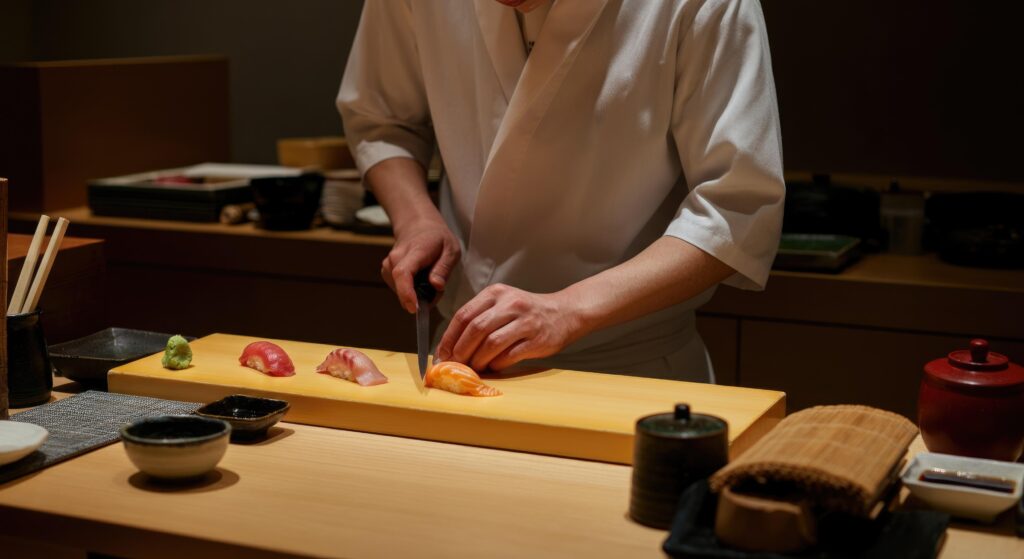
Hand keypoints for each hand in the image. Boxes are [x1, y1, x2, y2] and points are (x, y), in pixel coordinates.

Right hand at [382, 217, 460, 312]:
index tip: (414, 308)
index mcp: (414, 251)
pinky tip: (420, 280)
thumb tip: (436, 286)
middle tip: (438, 290)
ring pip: (401, 290)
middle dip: (420, 297)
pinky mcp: (387, 272)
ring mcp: (389, 265)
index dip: (406, 293)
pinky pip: (399, 288)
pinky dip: (411, 290)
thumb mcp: (451, 249)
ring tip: (431, 280)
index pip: (403, 273)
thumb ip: (444, 268)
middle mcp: (396, 258)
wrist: (418, 225)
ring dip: (417, 293)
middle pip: (402, 287)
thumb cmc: (437, 238)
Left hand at [435, 284, 583, 371]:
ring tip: (474, 367)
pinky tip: (494, 367)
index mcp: (496, 293)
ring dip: (478, 360)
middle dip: (460, 351)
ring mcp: (525, 321)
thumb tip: (452, 347)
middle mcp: (510, 304)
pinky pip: (509, 355)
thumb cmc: (528, 312)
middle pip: (475, 329)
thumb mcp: (503, 303)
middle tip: (455, 365)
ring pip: (491, 343)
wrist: (565, 312)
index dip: (449, 337)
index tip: (442, 354)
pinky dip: (497, 364)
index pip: (464, 315)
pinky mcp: (537, 339)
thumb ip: (480, 318)